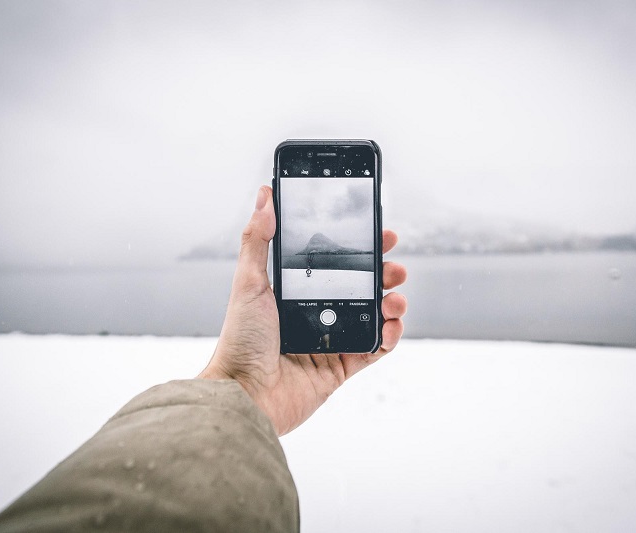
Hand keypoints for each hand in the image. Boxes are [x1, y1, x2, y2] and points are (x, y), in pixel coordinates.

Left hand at [198, 185, 407, 434]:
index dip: (360, 249)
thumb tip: (264, 195)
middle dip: (384, 273)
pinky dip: (389, 337)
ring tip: (394, 298)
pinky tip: (391, 325)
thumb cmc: (241, 340)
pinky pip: (375, 349)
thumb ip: (257, 238)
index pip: (336, 263)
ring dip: (392, 303)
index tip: (379, 234)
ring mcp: (331, 340)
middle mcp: (316, 313)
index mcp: (296, 292)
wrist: (245, 394)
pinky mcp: (341, 367)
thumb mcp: (248, 282)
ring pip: (373, 316)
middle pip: (361, 287)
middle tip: (394, 266)